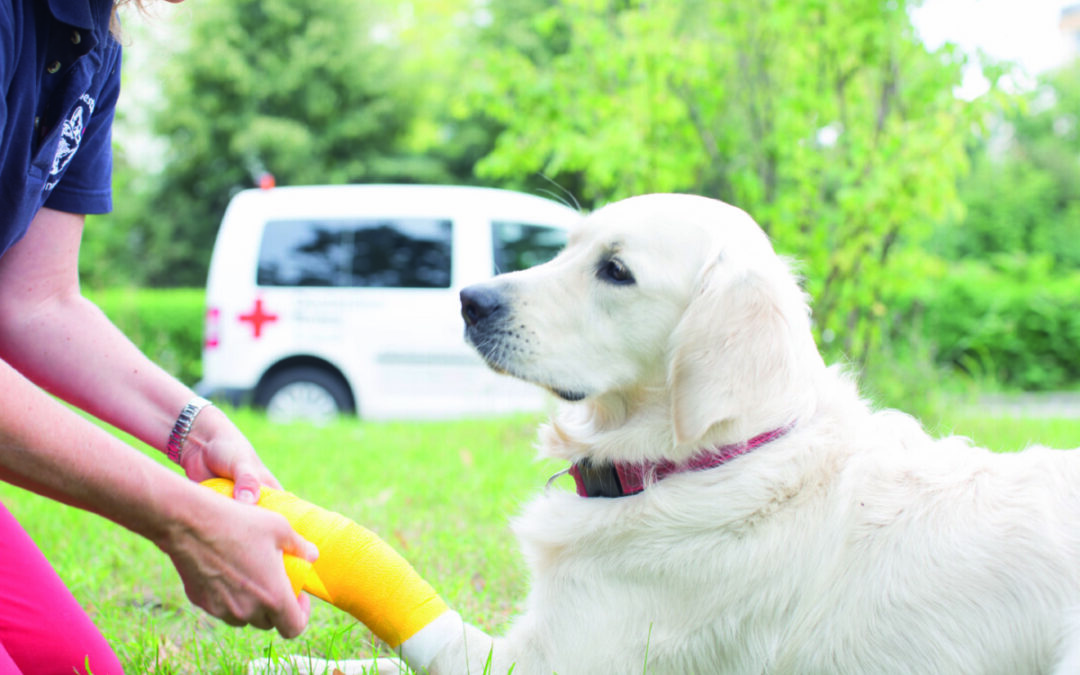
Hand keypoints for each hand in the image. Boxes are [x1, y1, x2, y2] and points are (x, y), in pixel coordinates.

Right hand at [168, 404, 317, 634]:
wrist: (191, 523)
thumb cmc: (240, 522)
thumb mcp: (279, 527)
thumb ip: (300, 546)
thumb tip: (313, 555)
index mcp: (273, 596)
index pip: (293, 627)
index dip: (301, 614)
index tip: (298, 594)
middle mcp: (248, 610)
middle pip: (269, 622)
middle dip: (276, 606)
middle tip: (276, 580)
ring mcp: (223, 609)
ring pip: (245, 617)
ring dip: (253, 603)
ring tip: (252, 575)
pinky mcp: (202, 603)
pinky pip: (223, 607)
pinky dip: (230, 597)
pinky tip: (229, 571)